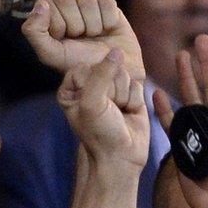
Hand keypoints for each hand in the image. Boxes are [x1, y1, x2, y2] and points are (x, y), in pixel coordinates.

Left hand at [20, 0, 142, 79]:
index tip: (62, 37)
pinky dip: (108, 20)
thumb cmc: (80, 62)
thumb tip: (41, 5)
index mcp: (48, 17)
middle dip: (74, 24)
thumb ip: (34, 31)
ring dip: (92, 24)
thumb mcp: (50, 54)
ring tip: (93, 36)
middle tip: (79, 38)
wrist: (112, 68)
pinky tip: (106, 30)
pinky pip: (106, 3)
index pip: (46, 4)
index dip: (56, 22)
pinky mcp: (108, 5)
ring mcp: (87, 4)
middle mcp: (66, 7)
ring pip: (87, 1)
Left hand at [58, 48, 148, 174]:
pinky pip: (137, 84)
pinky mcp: (129, 94)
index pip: (85, 67)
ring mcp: (109, 89)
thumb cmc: (100, 133)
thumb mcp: (92, 103)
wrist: (121, 155)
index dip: (95, 84)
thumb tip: (116, 52)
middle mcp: (89, 86)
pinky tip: (129, 112)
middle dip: (113, 89)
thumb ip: (102, 75)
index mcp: (70, 88)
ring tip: (118, 111)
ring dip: (124, 95)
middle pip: (108, 67)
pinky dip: (135, 99)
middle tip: (109, 109)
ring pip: (124, 74)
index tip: (94, 103)